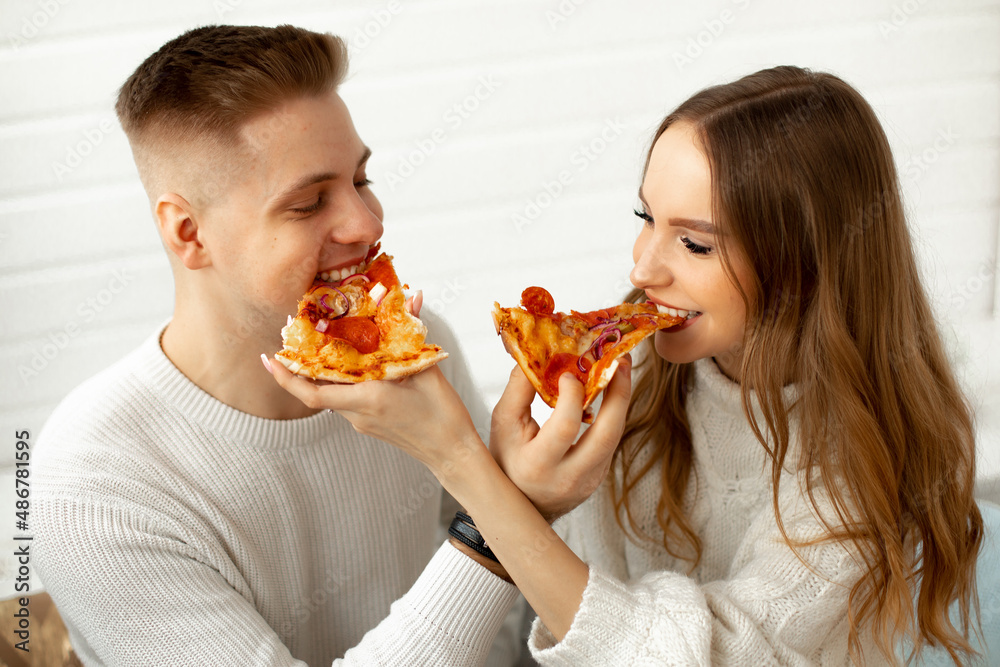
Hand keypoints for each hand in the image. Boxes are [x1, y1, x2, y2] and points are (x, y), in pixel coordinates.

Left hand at [265, 289, 483, 473]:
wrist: (452, 453)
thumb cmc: (442, 416)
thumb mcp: (427, 371)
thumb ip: (412, 335)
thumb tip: (410, 299)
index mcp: (368, 400)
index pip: (314, 393)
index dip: (287, 377)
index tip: (270, 358)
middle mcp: (358, 414)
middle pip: (318, 388)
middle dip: (301, 364)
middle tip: (292, 333)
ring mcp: (361, 422)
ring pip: (332, 392)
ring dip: (323, 370)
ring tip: (321, 341)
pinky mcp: (368, 423)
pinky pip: (347, 398)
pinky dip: (344, 378)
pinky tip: (353, 361)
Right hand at [489, 356, 631, 521]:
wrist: (519, 504)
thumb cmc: (506, 461)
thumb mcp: (502, 426)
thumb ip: (519, 390)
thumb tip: (539, 356)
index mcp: (537, 466)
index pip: (565, 428)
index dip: (572, 396)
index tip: (569, 374)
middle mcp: (567, 478)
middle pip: (607, 435)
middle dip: (618, 394)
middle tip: (620, 362)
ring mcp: (588, 481)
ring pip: (615, 438)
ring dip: (620, 400)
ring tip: (619, 369)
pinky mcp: (599, 478)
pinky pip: (611, 442)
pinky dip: (612, 414)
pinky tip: (609, 393)